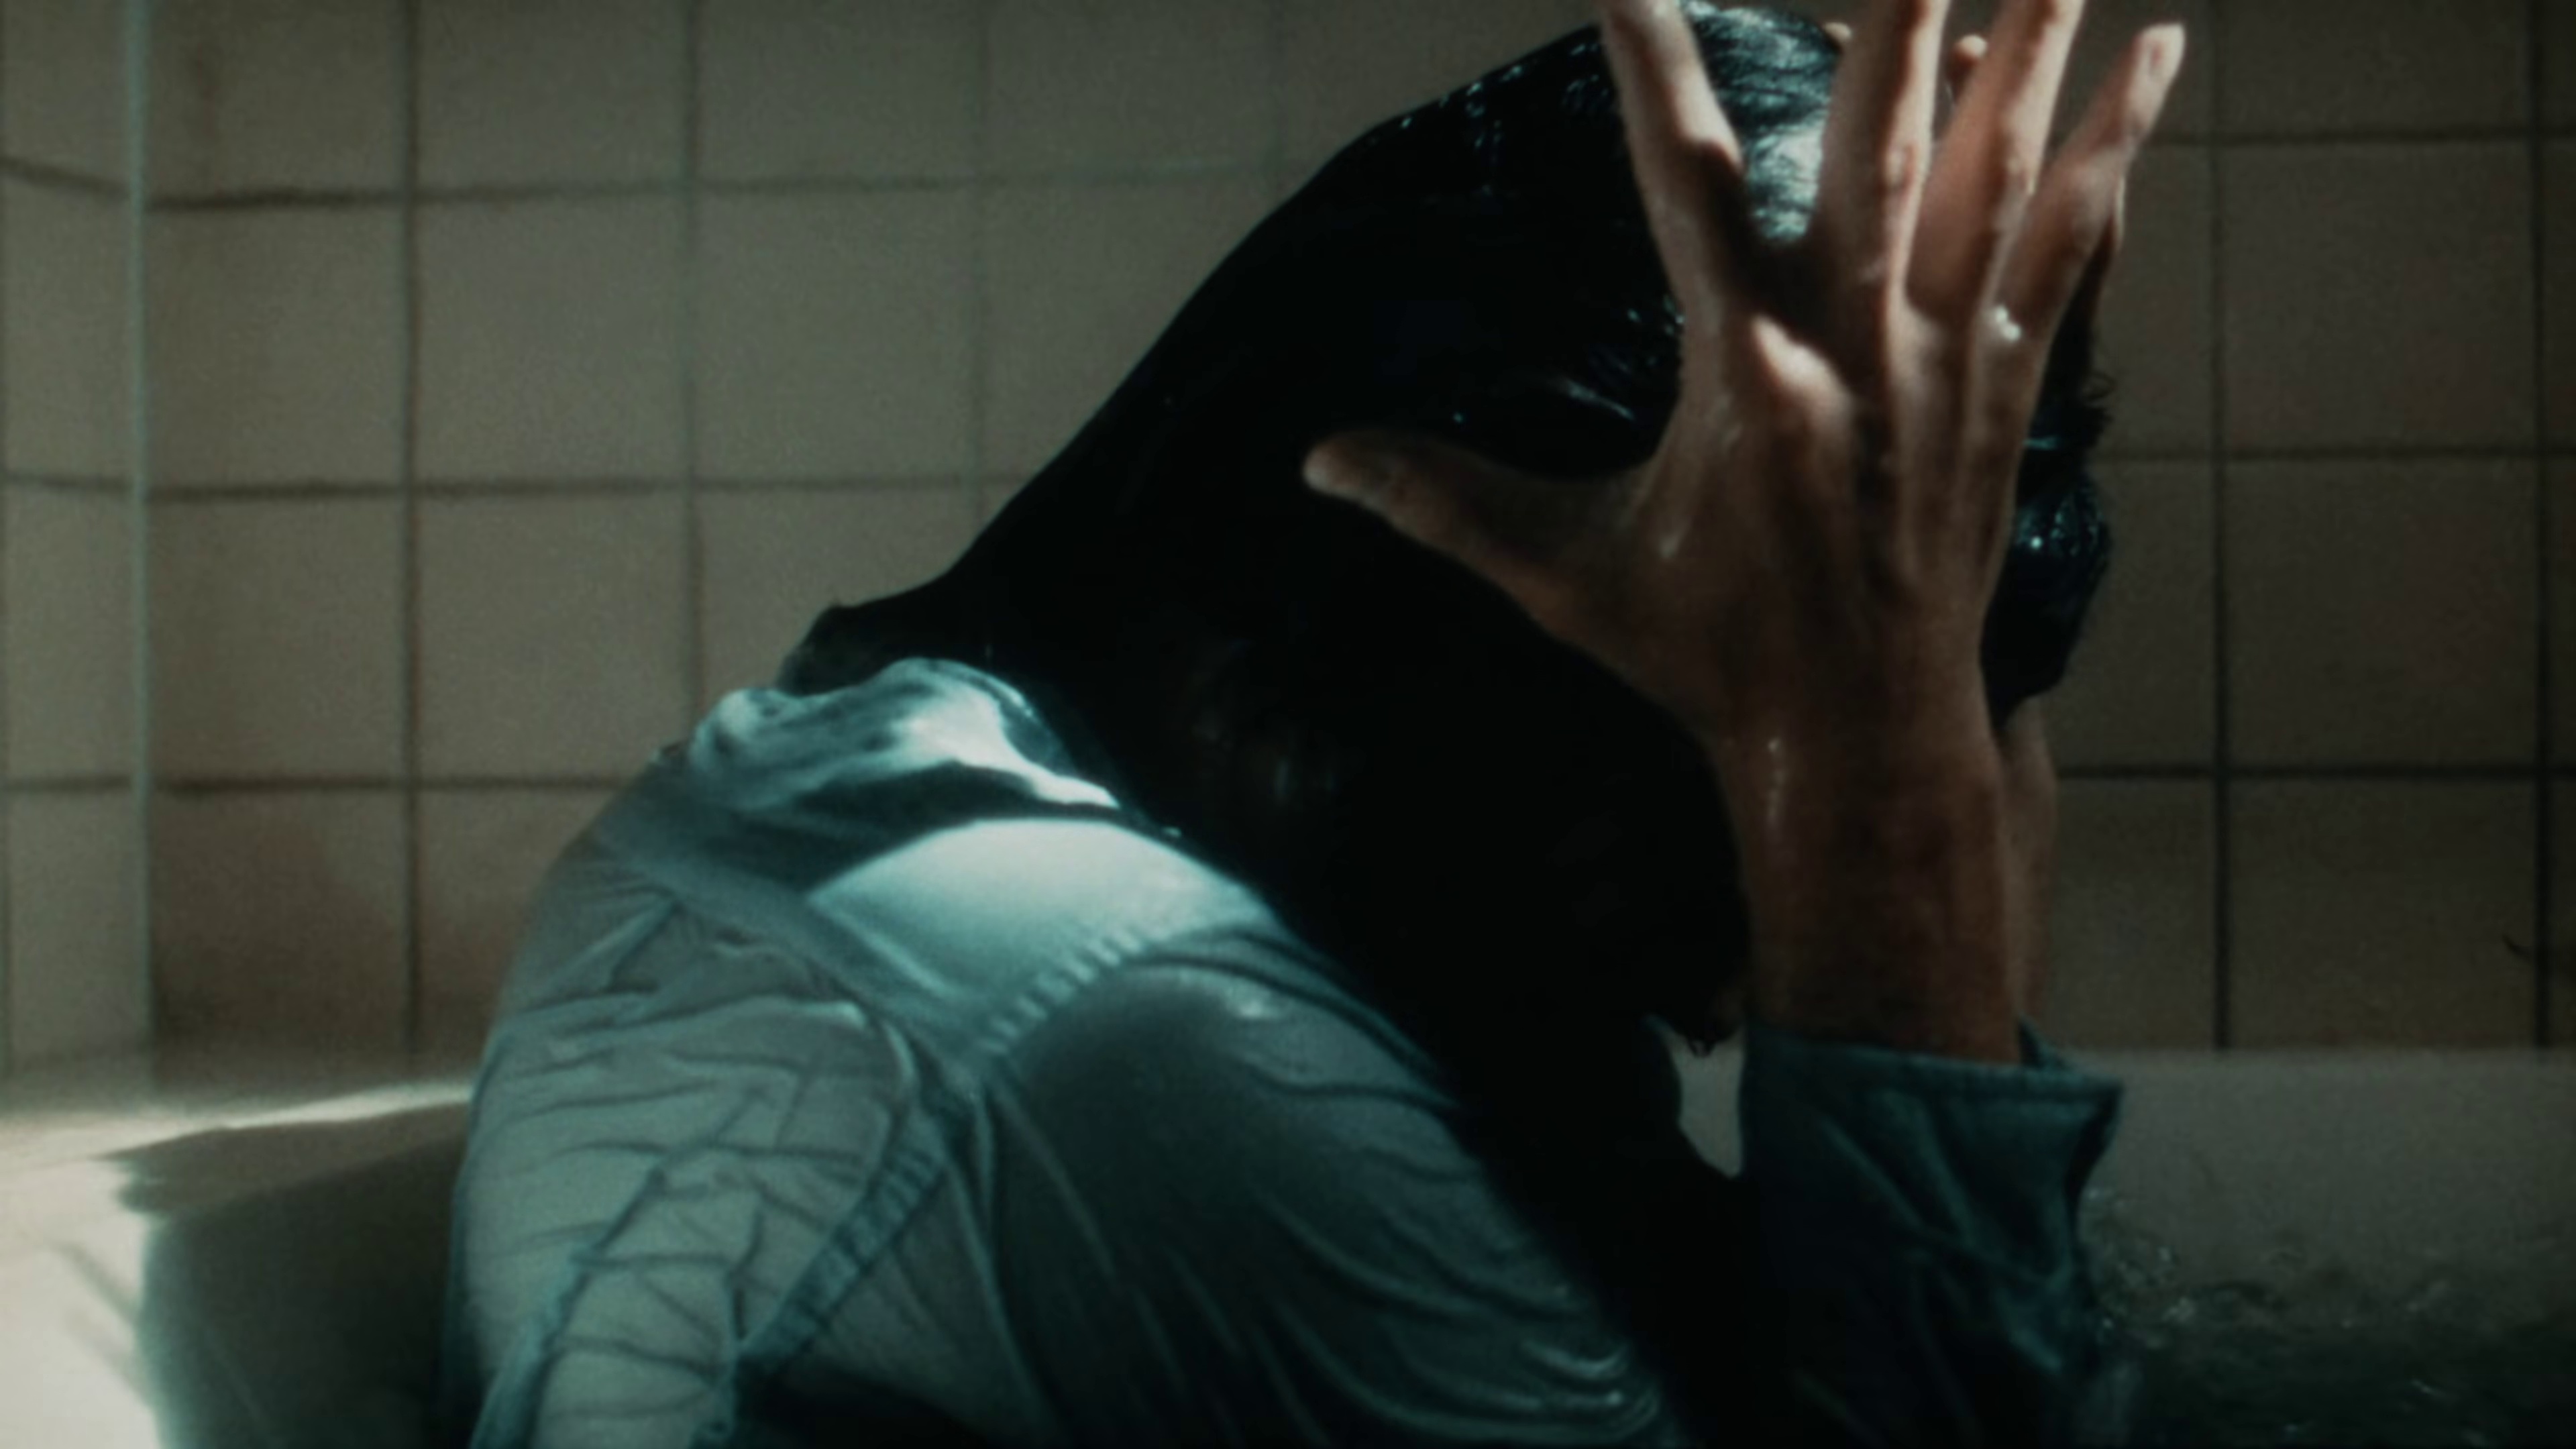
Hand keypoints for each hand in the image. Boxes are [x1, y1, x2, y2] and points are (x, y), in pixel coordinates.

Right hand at [1301, 0, 2180, 1058]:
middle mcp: (1857, 347)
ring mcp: (1948, 362)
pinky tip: (2156, 63)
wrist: (1856, 738)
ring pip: (1992, 170)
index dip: (1653, 66)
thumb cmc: (1704, 655)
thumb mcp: (1563, 578)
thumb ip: (1441, 502)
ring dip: (2027, 45)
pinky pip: (2068, 246)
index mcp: (1742, 375)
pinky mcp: (2008, 387)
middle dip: (1904, 13)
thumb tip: (1316, 459)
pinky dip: (2109, 150)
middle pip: (1881, 139)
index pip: (1681, 181)